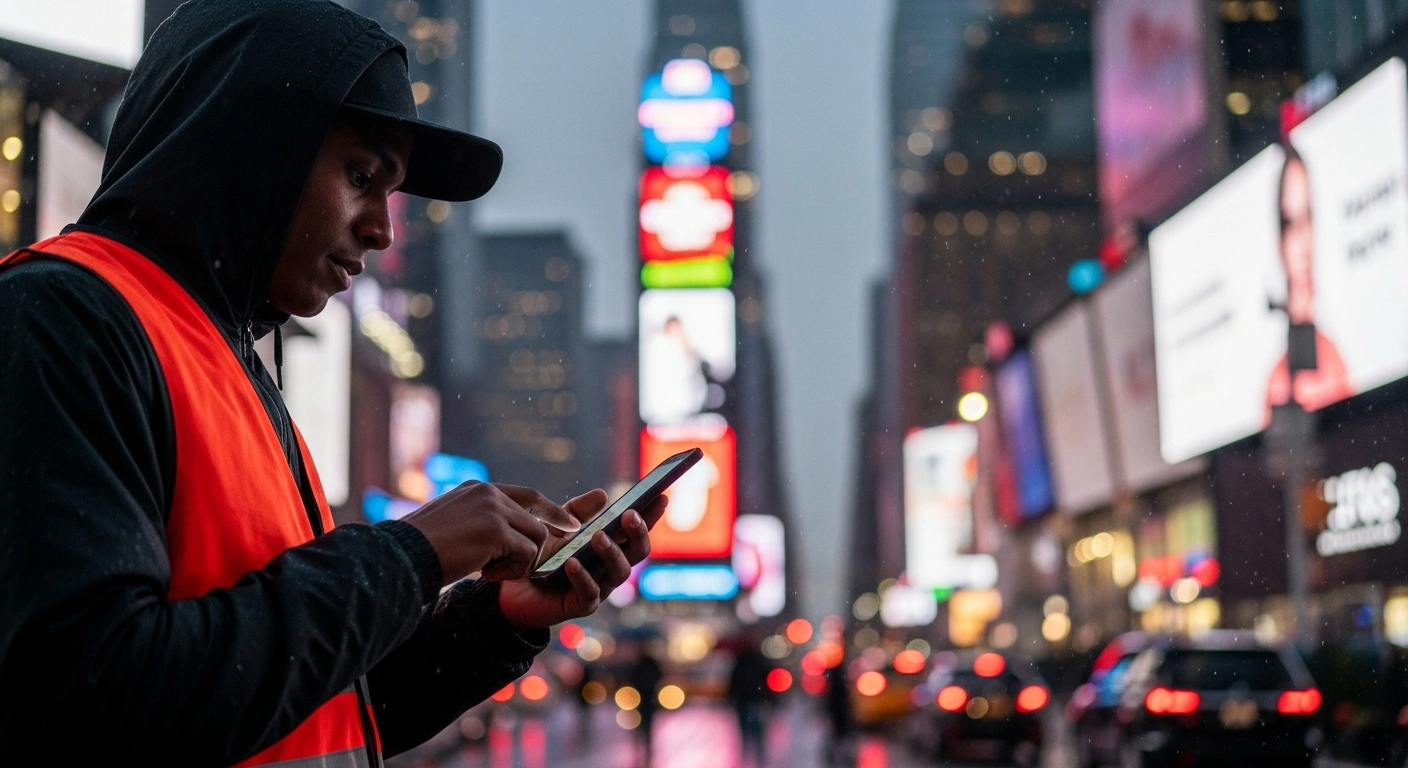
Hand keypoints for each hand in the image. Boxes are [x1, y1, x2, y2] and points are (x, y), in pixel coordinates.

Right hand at [400, 482, 568, 584]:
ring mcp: (492, 509)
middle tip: (540, 563)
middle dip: (543, 542)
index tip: (570, 524)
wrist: (399, 557)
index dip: (550, 511)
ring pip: (536, 536)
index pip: (526, 496)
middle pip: (537, 516)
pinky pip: (525, 553)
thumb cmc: (419, 550)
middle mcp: (488, 493)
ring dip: (520, 561)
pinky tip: (486, 575)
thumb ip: (479, 523)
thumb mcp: (452, 526)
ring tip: (492, 572)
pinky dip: (512, 570)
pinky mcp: (495, 530)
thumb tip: (502, 538)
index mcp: (478, 489)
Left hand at [498, 490, 668, 630]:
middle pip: (637, 553)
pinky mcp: (580, 606)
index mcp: (610, 548)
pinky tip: (573, 563)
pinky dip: (583, 577)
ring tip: (598, 536)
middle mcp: (610, 569)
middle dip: (638, 533)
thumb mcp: (558, 527)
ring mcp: (599, 588)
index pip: (636, 531)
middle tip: (628, 516)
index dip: (651, 516)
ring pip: (619, 572)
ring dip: (612, 552)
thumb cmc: (541, 557)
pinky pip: (590, 593)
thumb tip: (603, 494)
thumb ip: (577, 512)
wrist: (510, 589)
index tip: (660, 497)